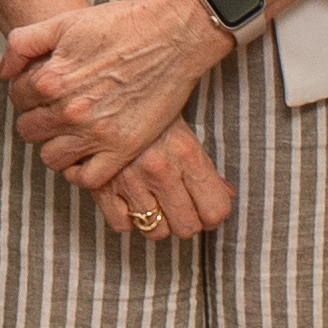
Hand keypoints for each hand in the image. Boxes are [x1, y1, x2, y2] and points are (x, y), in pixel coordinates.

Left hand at [2, 0, 226, 184]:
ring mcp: (96, 133)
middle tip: (54, 110)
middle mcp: (69, 111)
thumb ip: (23, 43)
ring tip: (67, 132)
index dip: (25, 92)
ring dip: (54, 145)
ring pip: (51, 157)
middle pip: (29, 130)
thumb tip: (4, 73)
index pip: (16, 98)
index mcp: (51, 80)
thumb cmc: (121, 24)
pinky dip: (80, 171)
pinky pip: (88, 178)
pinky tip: (84, 155)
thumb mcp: (64, 22)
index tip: (42, 89)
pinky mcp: (123, 148)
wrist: (173, 35)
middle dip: (37, 118)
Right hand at [93, 123, 234, 241]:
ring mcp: (129, 180)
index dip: (213, 215)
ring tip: (154, 204)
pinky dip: (126, 218)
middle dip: (187, 221)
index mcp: (186, 153)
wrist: (105, 96)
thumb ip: (207, 168)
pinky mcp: (100, 186)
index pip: (214, 210)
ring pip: (155, 231)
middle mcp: (160, 169)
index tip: (206, 210)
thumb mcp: (184, 133)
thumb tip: (227, 194)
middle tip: (181, 208)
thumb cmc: (149, 114)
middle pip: (186, 227)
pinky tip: (129, 201)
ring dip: (157, 222)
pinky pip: (122, 226)